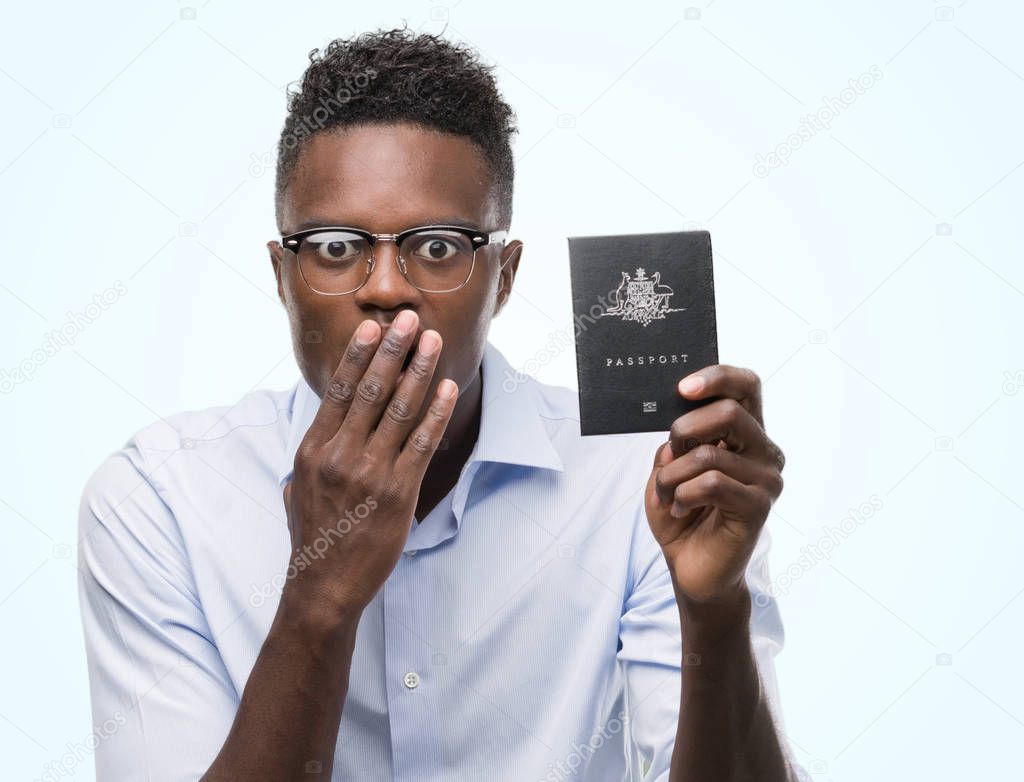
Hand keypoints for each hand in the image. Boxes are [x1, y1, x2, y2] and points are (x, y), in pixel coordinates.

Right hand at [280, 310, 456, 622]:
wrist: (323, 587)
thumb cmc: (312, 538)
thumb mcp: (296, 492)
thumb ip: (307, 459)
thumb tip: (317, 436)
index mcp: (313, 450)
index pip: (337, 391)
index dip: (358, 356)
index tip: (372, 328)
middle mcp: (340, 455)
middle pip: (370, 390)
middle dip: (393, 350)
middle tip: (409, 319)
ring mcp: (370, 473)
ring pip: (398, 409)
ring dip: (419, 371)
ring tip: (432, 343)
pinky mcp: (398, 493)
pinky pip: (422, 443)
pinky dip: (436, 412)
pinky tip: (447, 389)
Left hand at [644, 365, 784, 609]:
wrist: (691, 569)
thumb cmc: (683, 514)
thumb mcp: (668, 469)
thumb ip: (676, 443)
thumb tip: (677, 429)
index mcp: (747, 434)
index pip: (747, 386)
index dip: (717, 377)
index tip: (682, 387)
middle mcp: (765, 452)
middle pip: (730, 412)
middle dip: (684, 429)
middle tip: (669, 454)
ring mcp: (767, 479)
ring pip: (709, 454)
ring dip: (673, 475)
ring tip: (667, 495)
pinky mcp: (759, 507)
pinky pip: (711, 483)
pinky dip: (683, 494)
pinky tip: (680, 510)